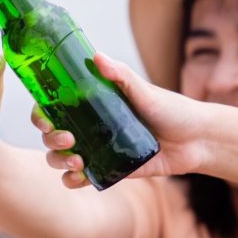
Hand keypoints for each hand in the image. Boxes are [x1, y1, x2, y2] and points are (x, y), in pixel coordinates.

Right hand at [36, 53, 211, 187]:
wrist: (197, 140)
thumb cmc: (172, 108)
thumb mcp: (144, 90)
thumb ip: (120, 75)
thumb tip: (96, 56)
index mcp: (90, 104)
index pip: (53, 107)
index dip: (40, 114)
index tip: (44, 118)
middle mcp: (88, 126)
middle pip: (51, 134)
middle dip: (50, 139)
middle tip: (67, 139)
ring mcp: (96, 149)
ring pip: (60, 158)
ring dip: (59, 161)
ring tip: (77, 163)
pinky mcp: (108, 170)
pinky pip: (80, 179)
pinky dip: (72, 181)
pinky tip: (78, 179)